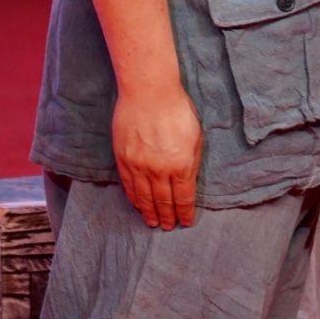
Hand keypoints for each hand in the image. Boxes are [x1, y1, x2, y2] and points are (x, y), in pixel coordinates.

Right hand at [111, 82, 203, 228]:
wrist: (148, 91)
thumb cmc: (177, 109)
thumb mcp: (195, 136)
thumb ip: (191, 161)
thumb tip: (188, 181)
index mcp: (181, 165)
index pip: (183, 198)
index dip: (184, 213)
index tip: (186, 222)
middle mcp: (160, 170)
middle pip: (164, 201)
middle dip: (167, 217)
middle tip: (168, 227)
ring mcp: (139, 166)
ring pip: (145, 197)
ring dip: (150, 212)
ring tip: (153, 223)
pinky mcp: (124, 159)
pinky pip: (129, 185)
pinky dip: (134, 198)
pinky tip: (138, 205)